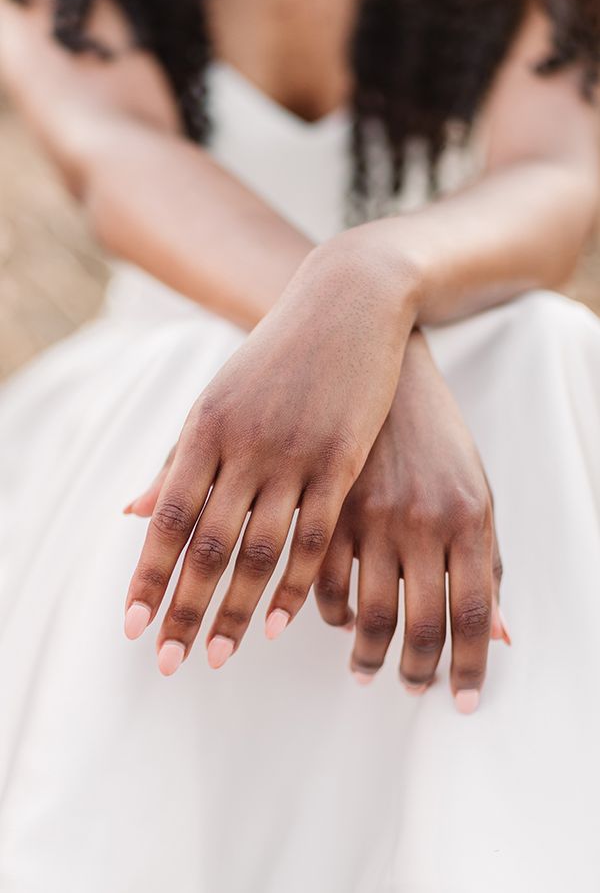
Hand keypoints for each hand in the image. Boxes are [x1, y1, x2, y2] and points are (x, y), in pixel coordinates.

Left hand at [123, 238, 418, 674]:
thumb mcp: (217, 400)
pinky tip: (282, 621)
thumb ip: (178, 459)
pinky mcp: (341, 459)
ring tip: (217, 655)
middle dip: (183, 608)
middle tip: (167, 662)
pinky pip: (315, 535)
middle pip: (205, 544)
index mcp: (203, 429)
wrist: (345, 305)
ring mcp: (293, 452)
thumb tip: (131, 511)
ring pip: (258, 548)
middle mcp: (242, 444)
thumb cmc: (275, 359)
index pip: (167, 518)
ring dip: (234, 609)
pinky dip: (295, 583)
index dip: (148, 575)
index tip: (133, 626)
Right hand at [314, 329, 509, 713]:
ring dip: (367, 655)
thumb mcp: (475, 490)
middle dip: (417, 674)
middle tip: (411, 689)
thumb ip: (489, 564)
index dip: (468, 669)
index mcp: (470, 517)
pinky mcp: (326, 508)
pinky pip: (323, 584)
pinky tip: (335, 621)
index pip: (474, 617)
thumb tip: (500, 638)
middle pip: (421, 626)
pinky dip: (328, 615)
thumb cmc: (436, 435)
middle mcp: (422, 521)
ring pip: (367, 615)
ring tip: (366, 668)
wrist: (380, 363)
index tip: (461, 702)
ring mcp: (371, 515)